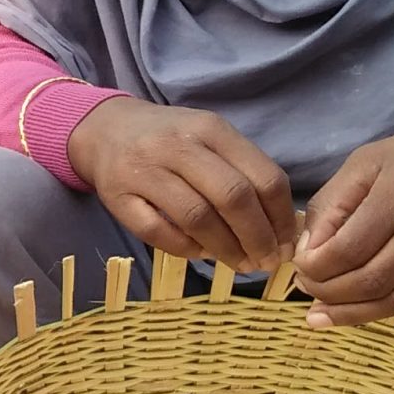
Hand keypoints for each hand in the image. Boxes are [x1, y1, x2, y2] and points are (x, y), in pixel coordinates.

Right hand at [64, 96, 297, 271]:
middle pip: (233, 198)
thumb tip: (280, 227)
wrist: (106, 129)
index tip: (287, 244)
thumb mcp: (210, 138)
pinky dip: (187, 249)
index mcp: (211, 129)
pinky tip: (201, 253)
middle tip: (266, 262)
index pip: (262, 177)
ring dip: (226, 249)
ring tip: (240, 264)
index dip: (281, 218)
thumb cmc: (170, 139)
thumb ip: (243, 171)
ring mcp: (146, 171)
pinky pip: (160, 232)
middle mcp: (180, 146)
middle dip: (258, 238)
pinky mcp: (119, 197)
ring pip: (198, 218)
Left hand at [292, 117, 393, 357]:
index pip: (348, 248)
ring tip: (326, 316)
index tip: (301, 268)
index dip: (315, 268)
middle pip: (372, 279)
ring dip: (358, 317)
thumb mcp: (366, 162)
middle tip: (309, 291)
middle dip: (329, 294)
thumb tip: (308, 253)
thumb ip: (332, 204)